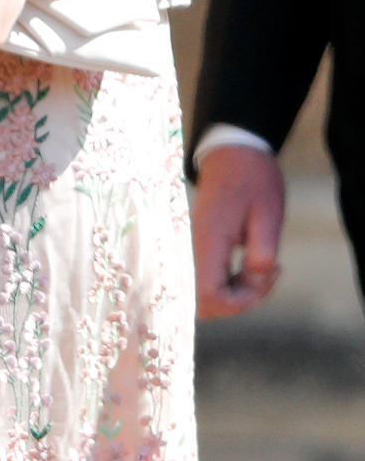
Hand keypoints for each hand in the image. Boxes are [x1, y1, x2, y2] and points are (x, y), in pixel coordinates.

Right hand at [194, 139, 284, 317]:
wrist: (231, 157)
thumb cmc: (252, 180)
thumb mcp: (268, 211)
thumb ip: (263, 247)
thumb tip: (258, 276)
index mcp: (209, 242)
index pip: (210, 295)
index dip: (240, 301)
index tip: (266, 276)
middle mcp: (192, 251)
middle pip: (202, 303)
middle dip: (239, 301)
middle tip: (267, 274)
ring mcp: (192, 252)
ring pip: (204, 296)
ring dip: (236, 294)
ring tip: (262, 269)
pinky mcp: (196, 252)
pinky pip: (207, 283)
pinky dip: (230, 285)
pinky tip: (250, 267)